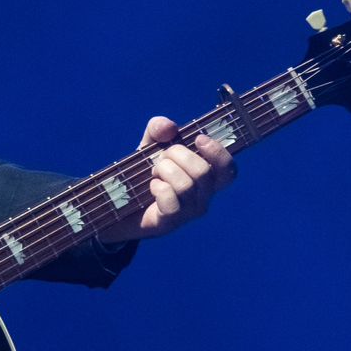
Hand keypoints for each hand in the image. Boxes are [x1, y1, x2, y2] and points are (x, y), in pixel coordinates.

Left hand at [126, 116, 235, 238]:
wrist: (122, 200)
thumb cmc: (144, 170)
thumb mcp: (150, 144)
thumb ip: (158, 129)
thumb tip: (169, 127)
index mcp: (206, 178)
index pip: (229, 171)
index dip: (218, 153)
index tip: (198, 138)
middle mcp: (203, 197)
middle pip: (203, 172)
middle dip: (177, 154)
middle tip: (162, 157)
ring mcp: (188, 213)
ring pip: (185, 185)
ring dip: (164, 170)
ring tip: (154, 171)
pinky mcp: (170, 223)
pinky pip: (170, 200)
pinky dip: (158, 187)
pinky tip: (152, 186)